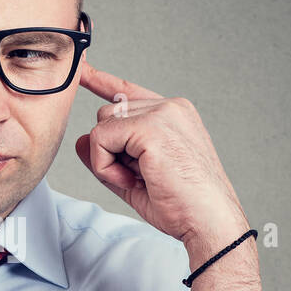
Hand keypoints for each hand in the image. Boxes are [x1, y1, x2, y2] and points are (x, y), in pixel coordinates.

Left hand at [75, 60, 249, 253]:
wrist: (208, 221)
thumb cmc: (182, 206)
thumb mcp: (134, 179)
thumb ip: (107, 157)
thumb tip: (81, 141)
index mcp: (173, 115)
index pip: (129, 92)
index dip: (102, 81)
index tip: (83, 69)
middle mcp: (170, 107)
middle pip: (107, 115)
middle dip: (110, 150)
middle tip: (137, 178)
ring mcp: (162, 113)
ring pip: (102, 126)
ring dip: (108, 160)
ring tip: (140, 180)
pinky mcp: (151, 127)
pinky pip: (101, 139)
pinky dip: (105, 166)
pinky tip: (132, 179)